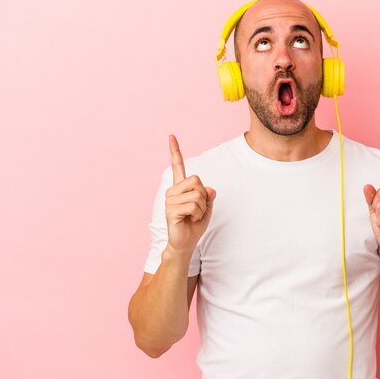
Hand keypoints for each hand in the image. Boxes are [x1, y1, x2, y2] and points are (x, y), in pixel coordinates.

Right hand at [165, 134, 215, 254]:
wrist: (185, 242)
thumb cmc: (194, 224)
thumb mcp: (207, 207)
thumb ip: (209, 196)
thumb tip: (209, 189)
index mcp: (180, 187)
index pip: (178, 166)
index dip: (175, 151)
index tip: (171, 136)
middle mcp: (173, 190)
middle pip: (197, 181)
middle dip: (204, 196)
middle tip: (198, 209)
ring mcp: (170, 200)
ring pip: (198, 194)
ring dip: (202, 207)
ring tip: (192, 216)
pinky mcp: (171, 210)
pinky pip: (194, 206)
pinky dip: (198, 214)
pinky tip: (189, 219)